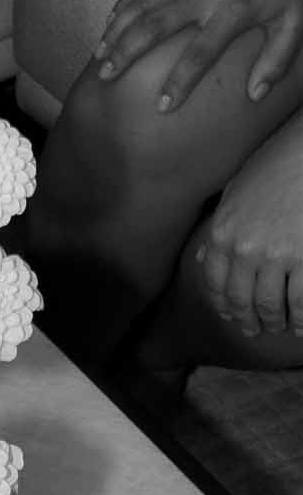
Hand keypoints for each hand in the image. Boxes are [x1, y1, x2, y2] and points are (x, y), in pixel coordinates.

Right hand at [96, 0, 302, 111]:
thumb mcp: (294, 20)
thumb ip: (277, 59)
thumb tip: (254, 94)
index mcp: (234, 10)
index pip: (202, 52)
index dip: (181, 80)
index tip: (163, 105)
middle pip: (157, 25)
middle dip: (128, 52)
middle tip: (107, 76)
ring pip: (142, 4)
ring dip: (117, 30)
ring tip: (100, 57)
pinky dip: (123, 5)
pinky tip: (108, 25)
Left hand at [195, 116, 302, 336]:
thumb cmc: (273, 166)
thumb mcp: (234, 193)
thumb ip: (218, 227)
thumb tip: (201, 256)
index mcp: (222, 234)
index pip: (215, 282)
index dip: (223, 304)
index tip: (230, 315)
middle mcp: (245, 249)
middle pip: (241, 299)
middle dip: (247, 318)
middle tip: (254, 328)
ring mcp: (277, 256)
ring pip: (270, 303)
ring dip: (274, 320)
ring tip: (279, 326)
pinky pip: (300, 299)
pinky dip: (300, 318)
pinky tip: (301, 324)